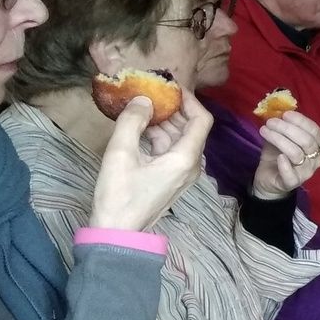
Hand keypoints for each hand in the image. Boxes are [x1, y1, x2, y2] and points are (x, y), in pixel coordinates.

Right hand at [89, 92, 211, 231]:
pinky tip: (139, 128)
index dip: (190, 100)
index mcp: (186, 158)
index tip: (171, 87)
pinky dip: (158, 136)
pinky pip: (170, 150)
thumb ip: (131, 122)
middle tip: (153, 93)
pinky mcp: (171, 178)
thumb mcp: (119, 154)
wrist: (117, 233)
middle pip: (191, 128)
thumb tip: (143, 99)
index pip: (201, 119)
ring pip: (179, 139)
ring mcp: (182, 173)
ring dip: (164, 122)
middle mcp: (191, 165)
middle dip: (174, 109)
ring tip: (142, 107)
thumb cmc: (119, 195)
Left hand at [250, 112, 319, 199]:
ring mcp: (306, 172)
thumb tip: (277, 109)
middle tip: (271, 122)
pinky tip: (279, 157)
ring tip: (265, 131)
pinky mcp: (293, 182)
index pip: (315, 131)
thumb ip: (283, 126)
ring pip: (297, 154)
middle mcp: (316, 159)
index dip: (301, 121)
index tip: (285, 114)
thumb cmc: (278, 155)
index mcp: (317, 146)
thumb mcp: (281, 137)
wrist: (268, 179)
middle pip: (306, 141)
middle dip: (287, 129)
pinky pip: (291, 174)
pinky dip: (285, 165)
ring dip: (280, 140)